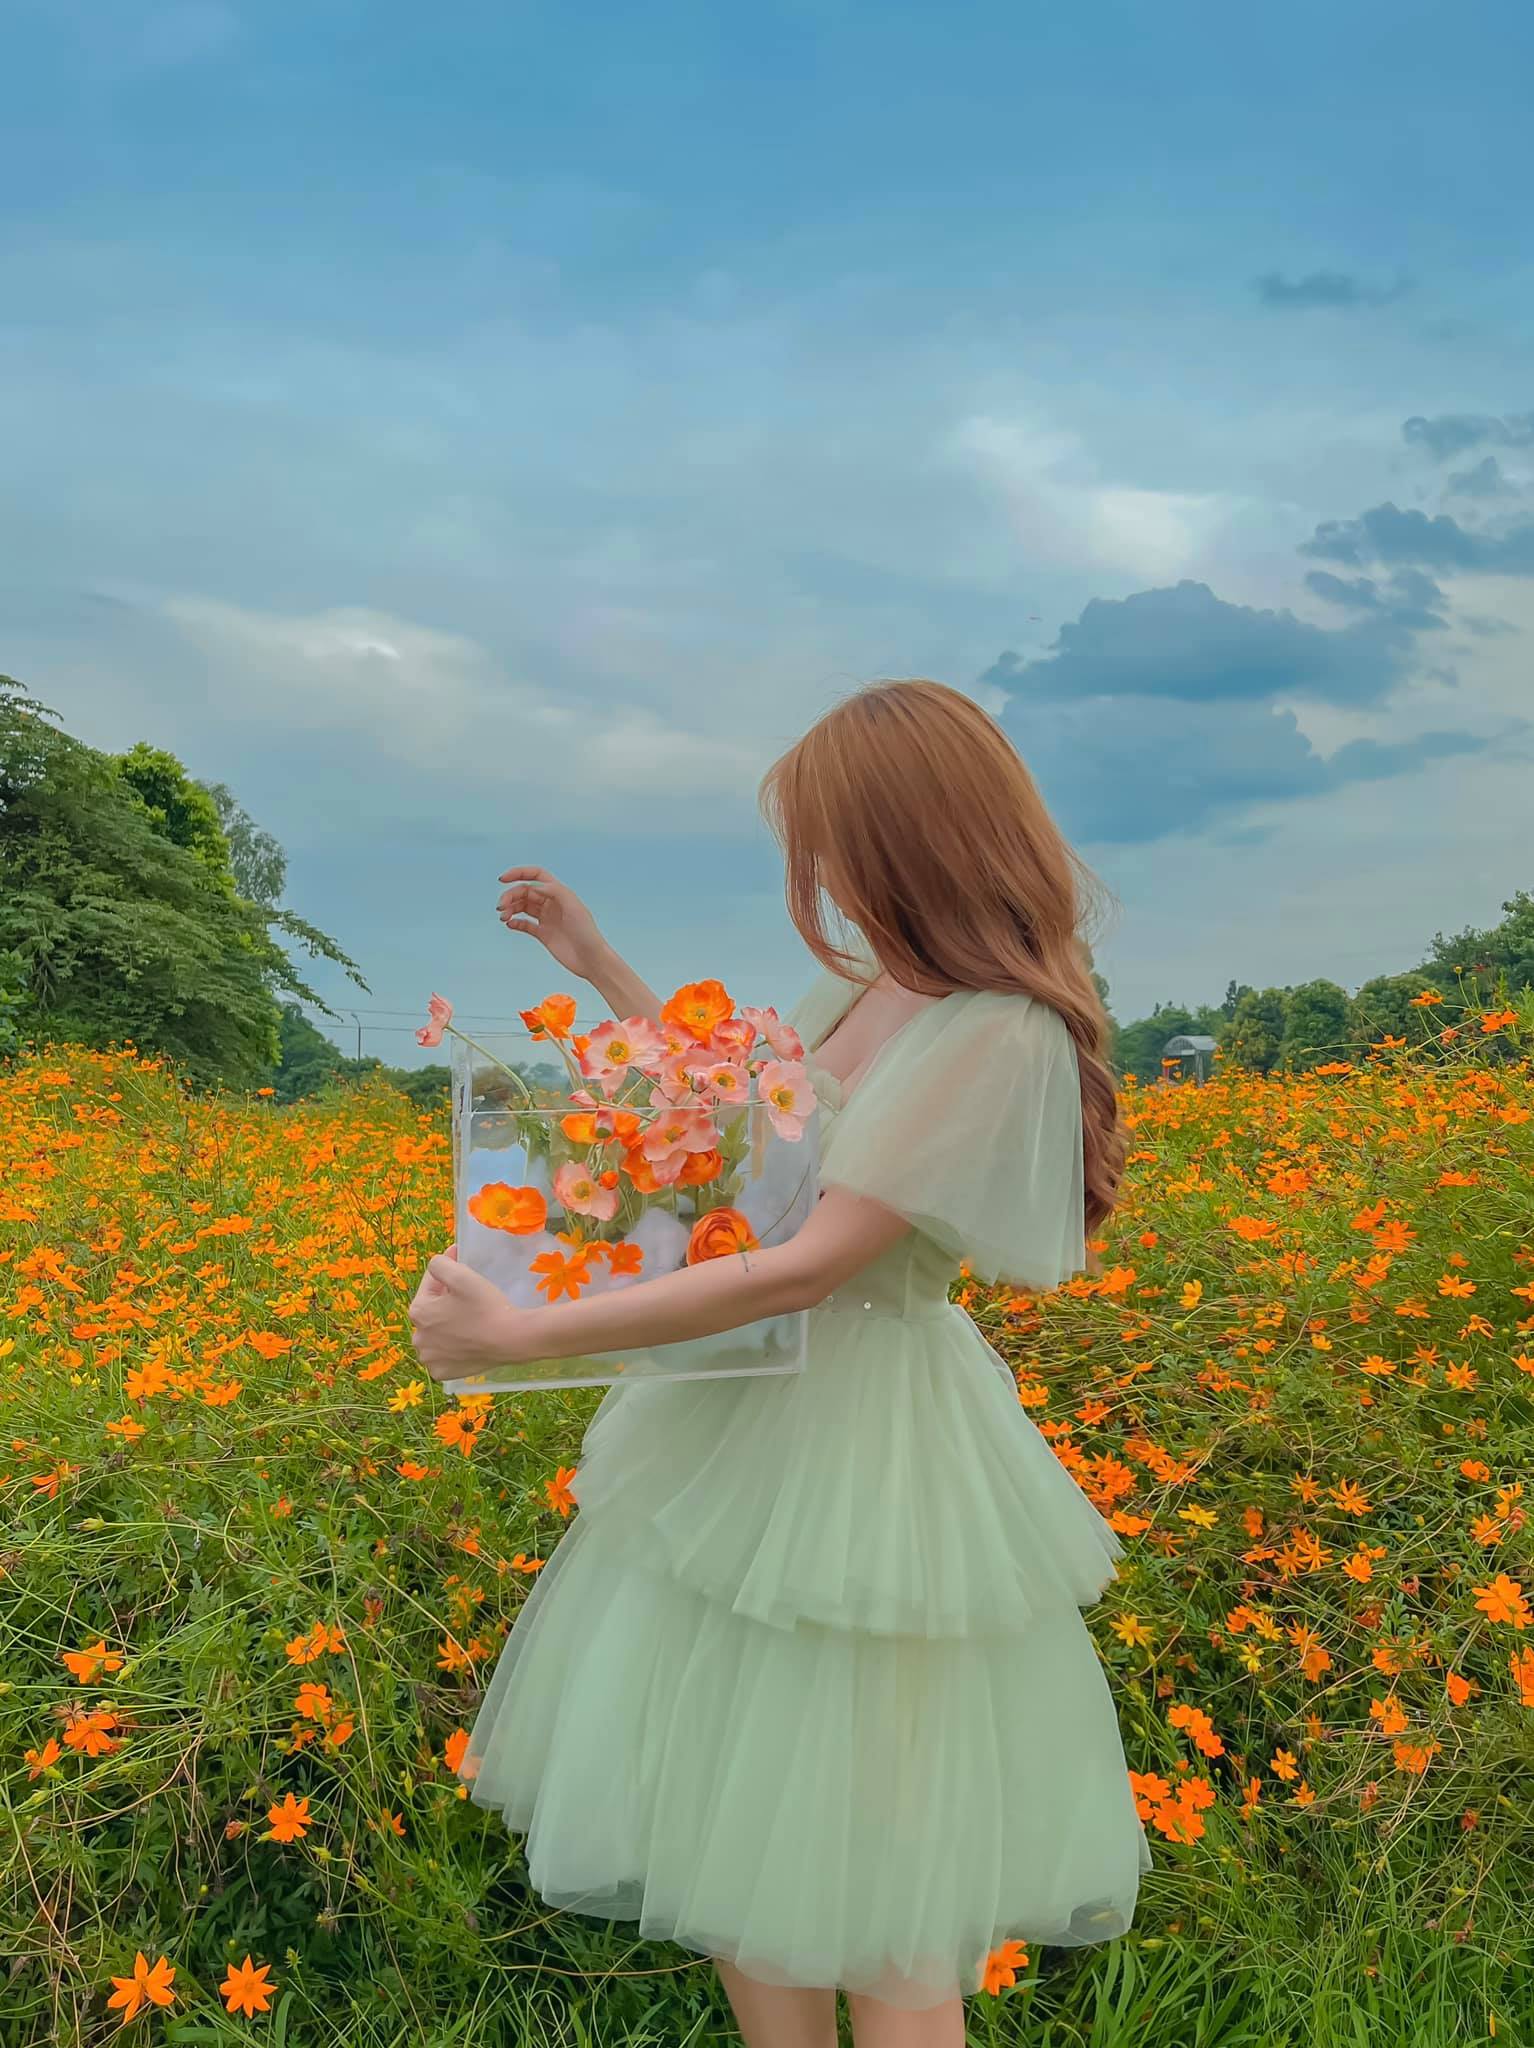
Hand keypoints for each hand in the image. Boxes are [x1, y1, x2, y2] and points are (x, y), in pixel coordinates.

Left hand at [407, 1251, 527, 1382]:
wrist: (511, 1339)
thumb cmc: (485, 1306)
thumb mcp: (462, 1275)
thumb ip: (440, 1263)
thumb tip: (437, 1263)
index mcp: (418, 1312)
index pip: (429, 1286)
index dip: (447, 1276)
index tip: (462, 1267)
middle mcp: (418, 1338)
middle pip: (431, 1312)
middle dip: (444, 1302)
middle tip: (468, 1297)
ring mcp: (430, 1359)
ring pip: (436, 1335)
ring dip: (446, 1325)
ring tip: (467, 1319)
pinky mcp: (443, 1373)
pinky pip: (444, 1355)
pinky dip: (452, 1347)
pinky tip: (467, 1340)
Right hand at [496, 866, 606, 979]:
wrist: (591, 960)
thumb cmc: (587, 932)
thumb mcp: (573, 907)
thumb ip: (555, 891)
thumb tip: (535, 884)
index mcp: (559, 893)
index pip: (536, 876)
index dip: (519, 873)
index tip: (502, 879)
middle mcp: (552, 903)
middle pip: (525, 892)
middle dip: (510, 896)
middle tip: (500, 907)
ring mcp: (547, 918)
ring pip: (522, 907)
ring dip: (510, 909)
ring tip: (503, 917)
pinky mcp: (543, 934)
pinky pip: (524, 924)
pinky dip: (515, 922)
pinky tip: (510, 924)